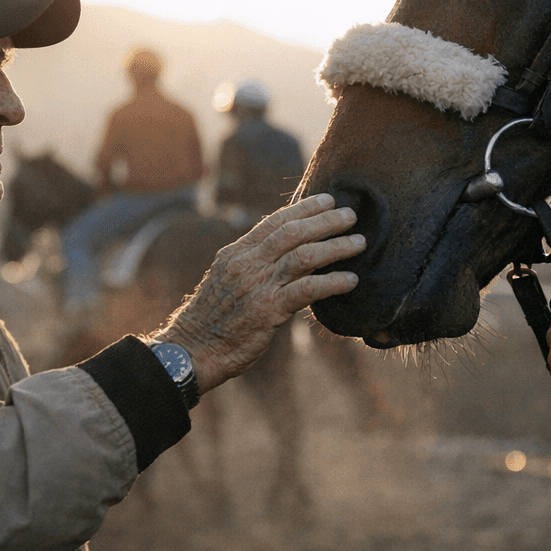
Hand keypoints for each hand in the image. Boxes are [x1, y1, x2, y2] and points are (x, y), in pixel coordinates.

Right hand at [157, 195, 363, 391]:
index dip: (303, 208)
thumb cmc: (213, 320)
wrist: (192, 350)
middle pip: (292, 232)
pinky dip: (332, 282)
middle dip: (325, 221)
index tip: (327, 200)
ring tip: (359, 243)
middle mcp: (247, 264)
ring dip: (335, 246)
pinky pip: (307, 289)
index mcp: (236, 254)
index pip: (274, 221)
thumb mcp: (228, 282)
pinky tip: (351, 280)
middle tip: (351, 215)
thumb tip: (292, 253)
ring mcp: (257, 286)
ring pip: (304, 255)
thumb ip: (255, 265)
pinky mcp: (268, 310)